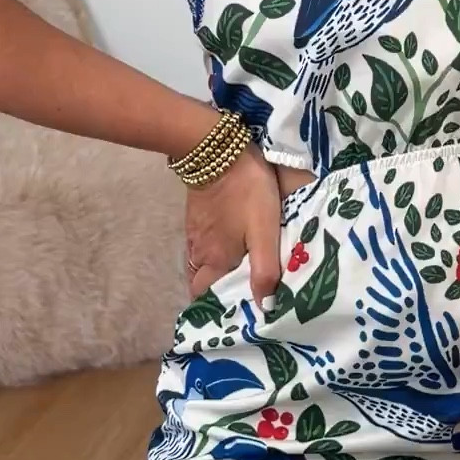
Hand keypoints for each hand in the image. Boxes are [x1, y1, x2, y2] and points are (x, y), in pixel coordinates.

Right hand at [183, 144, 281, 309]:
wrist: (218, 150)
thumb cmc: (246, 193)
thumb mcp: (264, 231)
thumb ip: (265, 270)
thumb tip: (264, 307)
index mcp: (215, 261)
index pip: (206, 298)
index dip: (219, 307)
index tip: (239, 309)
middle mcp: (199, 253)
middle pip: (202, 282)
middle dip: (219, 290)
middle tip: (245, 290)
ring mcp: (195, 233)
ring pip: (202, 263)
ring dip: (217, 270)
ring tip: (243, 269)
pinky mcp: (196, 216)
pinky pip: (203, 244)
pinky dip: (215, 251)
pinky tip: (233, 243)